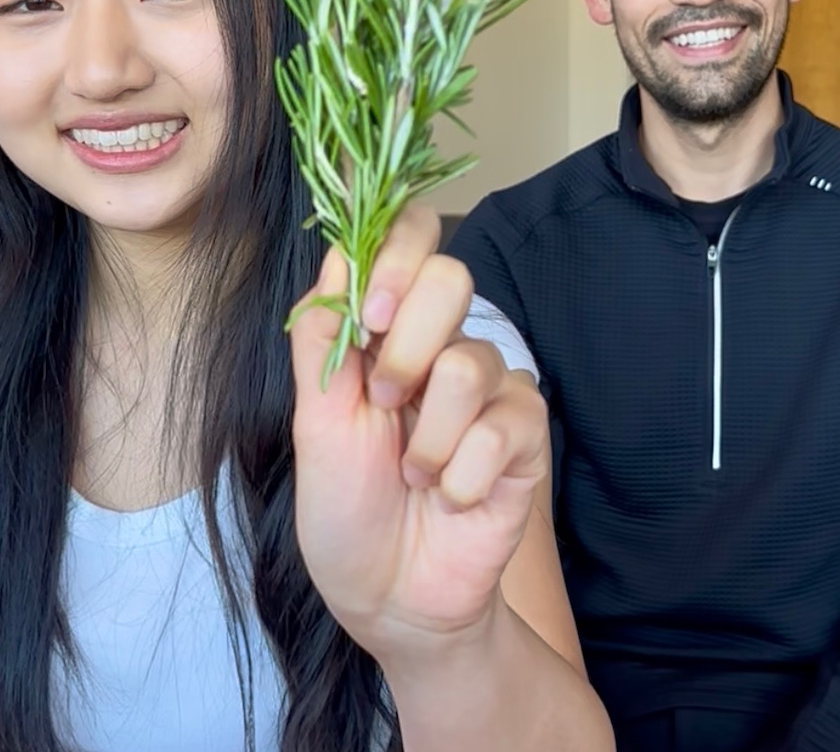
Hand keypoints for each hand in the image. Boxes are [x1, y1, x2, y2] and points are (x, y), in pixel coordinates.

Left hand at [289, 204, 548, 668]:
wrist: (389, 600)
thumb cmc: (347, 509)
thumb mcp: (314, 422)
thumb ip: (323, 337)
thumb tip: (337, 257)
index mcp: (386, 329)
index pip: (409, 240)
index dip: (395, 255)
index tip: (368, 311)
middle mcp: (442, 344)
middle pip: (451, 277)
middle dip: (406, 347)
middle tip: (384, 403)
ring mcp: (490, 386)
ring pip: (470, 362)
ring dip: (427, 437)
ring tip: (414, 475)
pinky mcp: (525, 433)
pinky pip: (502, 425)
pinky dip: (461, 475)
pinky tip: (451, 497)